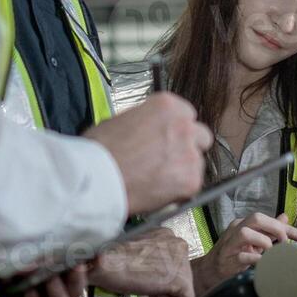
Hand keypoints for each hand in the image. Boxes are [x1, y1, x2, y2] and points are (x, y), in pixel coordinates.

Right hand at [84, 93, 211, 215]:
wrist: (95, 178)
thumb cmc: (99, 152)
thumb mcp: (121, 120)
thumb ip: (146, 122)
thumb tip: (150, 131)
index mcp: (167, 106)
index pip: (187, 114)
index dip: (177, 129)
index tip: (169, 138)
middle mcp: (184, 126)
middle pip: (200, 136)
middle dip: (188, 147)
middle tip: (168, 159)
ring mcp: (190, 153)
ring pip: (197, 162)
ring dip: (183, 169)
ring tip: (157, 178)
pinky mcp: (191, 179)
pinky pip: (192, 184)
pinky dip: (179, 190)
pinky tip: (158, 190)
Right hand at [88, 228, 194, 296]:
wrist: (106, 266)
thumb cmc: (111, 260)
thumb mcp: (132, 250)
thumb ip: (145, 254)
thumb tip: (148, 266)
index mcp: (166, 234)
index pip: (171, 261)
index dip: (155, 272)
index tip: (139, 273)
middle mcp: (178, 243)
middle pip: (178, 273)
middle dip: (160, 282)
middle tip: (141, 281)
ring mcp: (183, 261)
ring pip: (180, 287)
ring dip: (161, 292)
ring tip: (144, 286)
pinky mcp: (183, 280)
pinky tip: (151, 295)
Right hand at [192, 211, 296, 296]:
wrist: (209, 272)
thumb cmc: (233, 255)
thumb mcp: (253, 241)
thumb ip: (268, 230)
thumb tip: (285, 217)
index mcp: (243, 224)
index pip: (267, 219)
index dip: (287, 228)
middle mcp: (235, 230)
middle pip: (256, 218)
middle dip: (276, 229)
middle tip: (286, 244)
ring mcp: (229, 244)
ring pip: (245, 233)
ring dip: (264, 242)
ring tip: (272, 252)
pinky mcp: (226, 260)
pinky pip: (242, 256)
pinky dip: (255, 259)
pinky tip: (264, 263)